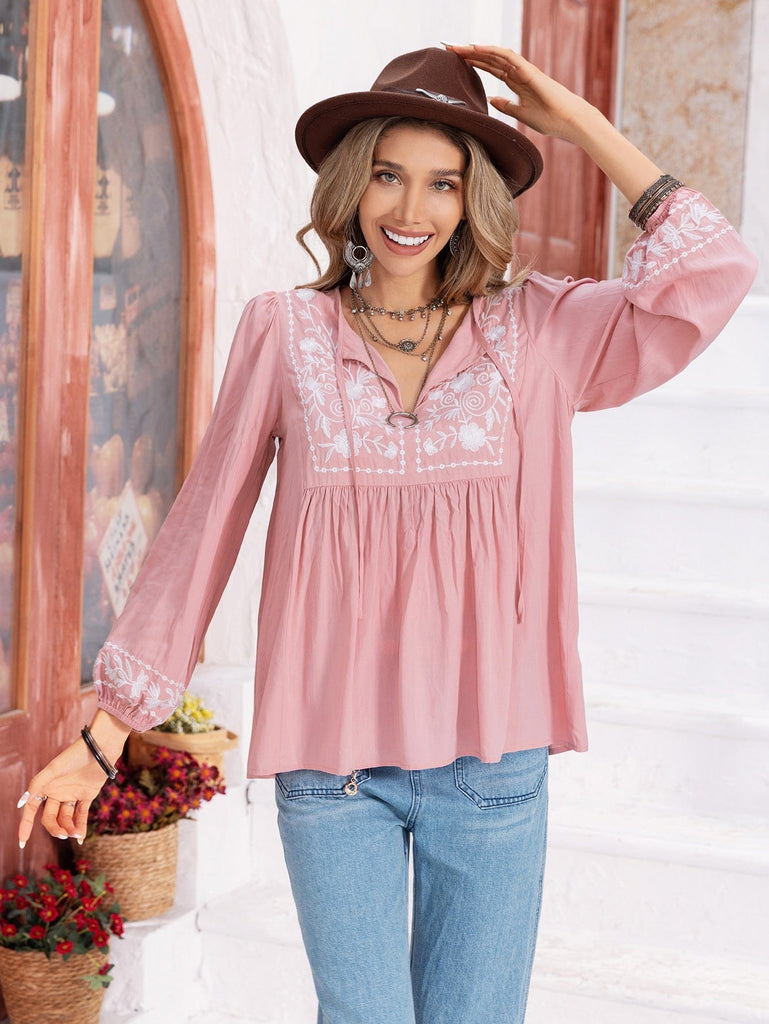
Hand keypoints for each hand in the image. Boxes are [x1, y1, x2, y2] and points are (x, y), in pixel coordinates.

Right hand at [17, 710, 129, 847]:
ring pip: (65, 819)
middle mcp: (57, 792)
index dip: (25, 825)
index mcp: (45, 787)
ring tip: (74, 834)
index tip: (22, 842)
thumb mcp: (52, 769)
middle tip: (63, 835)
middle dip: (55, 828)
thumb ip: (36, 785)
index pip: (31, 810)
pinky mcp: (87, 796)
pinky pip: (81, 815)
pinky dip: (81, 827)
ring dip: (69, 829)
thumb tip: (21, 804)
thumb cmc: (74, 756)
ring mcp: (72, 795)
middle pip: (50, 818)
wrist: (99, 748)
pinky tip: (80, 838)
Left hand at [447, 43, 662, 204]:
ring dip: (475, 49)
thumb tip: (491, 99)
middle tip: (448, 48)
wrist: (569, 121)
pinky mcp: (529, 71)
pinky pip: (507, 56)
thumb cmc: (550, 119)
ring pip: (495, 54)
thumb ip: (506, 105)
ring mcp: (524, 70)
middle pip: (489, 59)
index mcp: (517, 82)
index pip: (491, 68)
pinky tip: (475, 48)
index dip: (473, 63)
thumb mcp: (521, 114)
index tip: (455, 61)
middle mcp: (518, 73)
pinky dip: (491, 51)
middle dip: (468, 53)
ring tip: (456, 46)